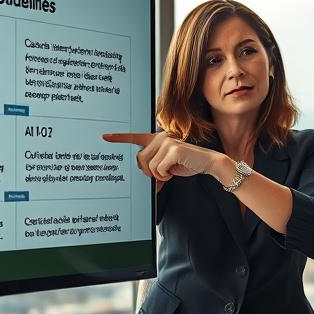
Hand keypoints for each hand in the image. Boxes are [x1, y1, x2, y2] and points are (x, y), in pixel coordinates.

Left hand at [102, 132, 223, 181]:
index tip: (105, 136)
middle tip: (162, 173)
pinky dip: (166, 176)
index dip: (119, 138)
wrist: (208, 163)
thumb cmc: (187, 163)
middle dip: (148, 171)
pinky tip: (175, 170)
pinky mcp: (173, 149)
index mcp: (157, 138)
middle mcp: (160, 136)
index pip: (136, 137)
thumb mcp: (167, 164)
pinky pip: (158, 170)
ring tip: (171, 171)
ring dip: (159, 175)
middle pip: (140, 159)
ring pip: (148, 166)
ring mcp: (167, 141)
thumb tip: (142, 173)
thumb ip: (153, 163)